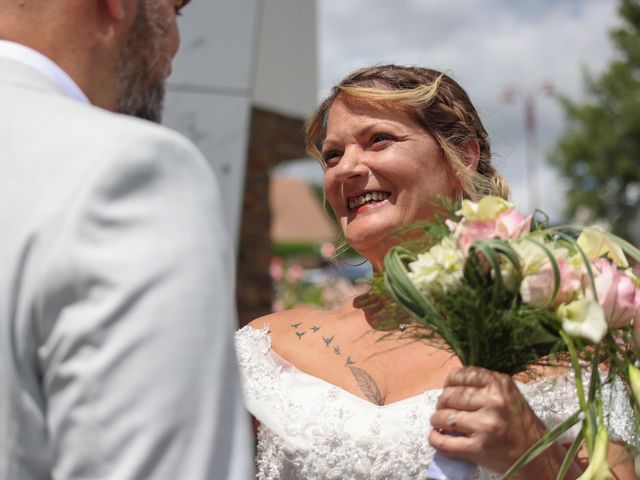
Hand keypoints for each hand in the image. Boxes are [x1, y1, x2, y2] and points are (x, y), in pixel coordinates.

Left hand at [428, 367, 562, 477]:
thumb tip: (450, 383)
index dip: (449, 382)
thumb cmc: (519, 423)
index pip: (461, 375)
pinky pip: (444, 442)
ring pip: (444, 417)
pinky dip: (435, 438)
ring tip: (440, 422)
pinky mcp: (478, 449)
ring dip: (436, 420)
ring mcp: (485, 426)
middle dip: (441, 402)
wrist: (538, 457)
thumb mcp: (508, 395)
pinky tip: (436, 436)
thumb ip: (484, 385)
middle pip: (449, 396)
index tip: (449, 389)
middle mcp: (493, 402)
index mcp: (500, 384)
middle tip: (444, 409)